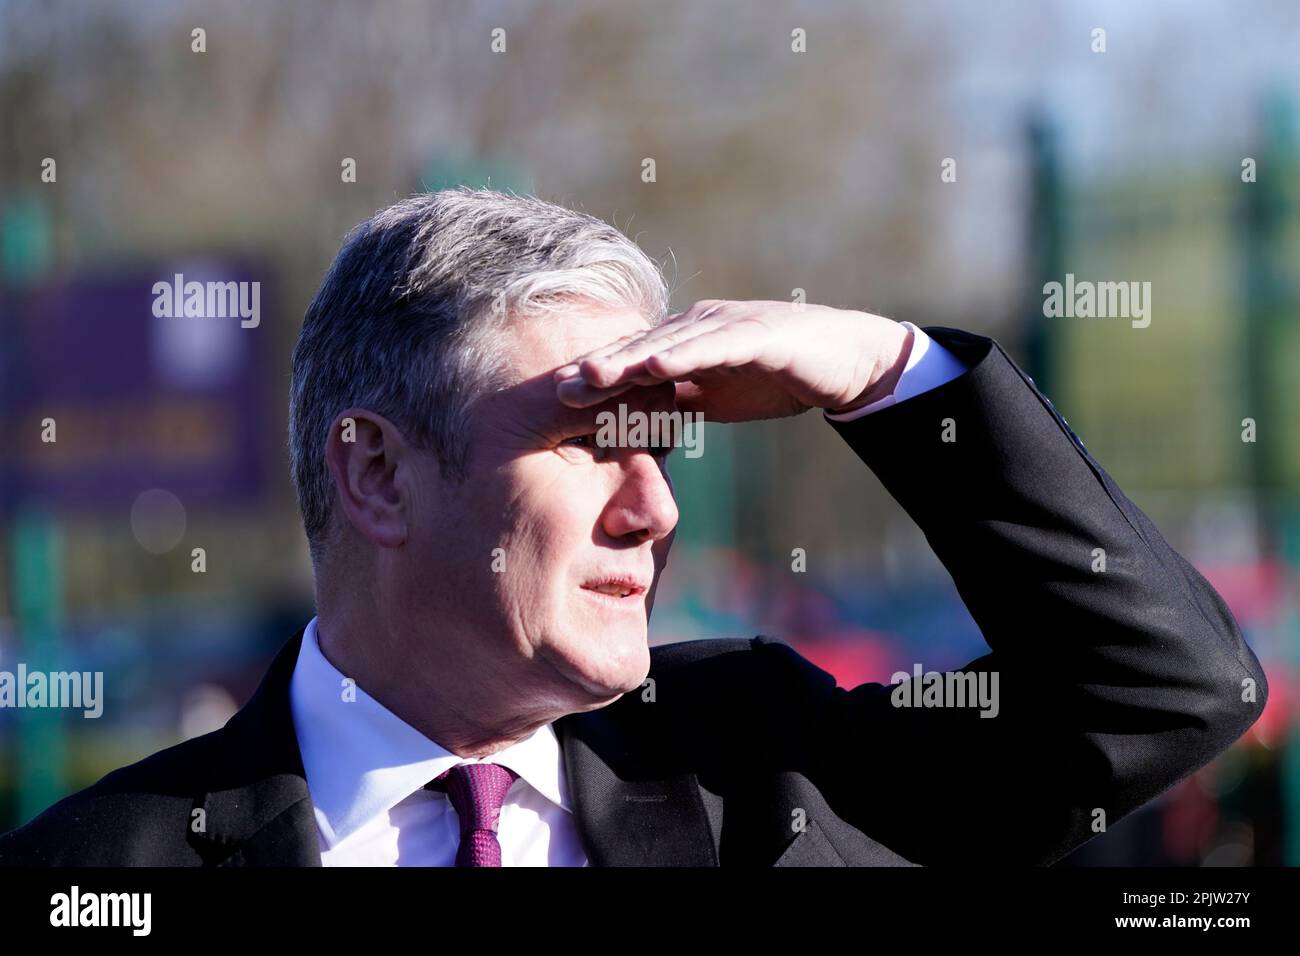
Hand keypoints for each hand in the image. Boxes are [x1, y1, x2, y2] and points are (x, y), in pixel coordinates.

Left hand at [553, 299, 913, 422]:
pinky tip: (656, 365)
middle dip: (598, 367)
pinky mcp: (756, 333)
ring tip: (592, 374)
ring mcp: (725, 325)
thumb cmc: (777, 376)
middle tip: (557, 387)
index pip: (633, 361)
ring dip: (629, 359)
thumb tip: (636, 425)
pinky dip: (684, 354)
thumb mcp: (716, 397)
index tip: (557, 398)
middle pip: (639, 348)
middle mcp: (697, 325)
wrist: (843, 361)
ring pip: (668, 343)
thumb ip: (678, 403)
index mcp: (685, 341)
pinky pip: (713, 345)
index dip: (597, 377)